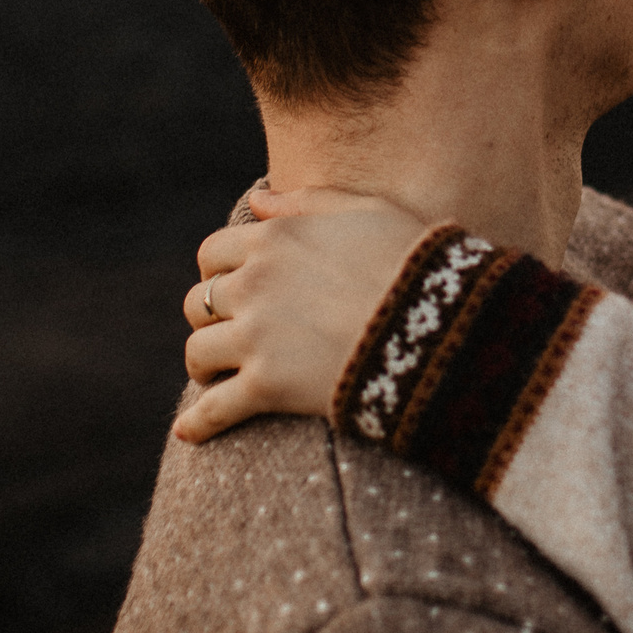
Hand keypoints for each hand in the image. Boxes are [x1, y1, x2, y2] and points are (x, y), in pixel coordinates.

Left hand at [173, 185, 432, 443]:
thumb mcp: (367, 211)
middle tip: (228, 334)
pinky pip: (214, 409)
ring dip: (204, 366)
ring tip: (217, 377)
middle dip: (209, 318)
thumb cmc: (414, 262)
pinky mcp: (266, 386)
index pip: (213, 252)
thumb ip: (307, 201)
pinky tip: (190, 433)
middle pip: (198, 302)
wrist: (442, 324)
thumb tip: (257, 200)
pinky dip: (199, 423)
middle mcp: (255, 283)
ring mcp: (256, 335)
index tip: (231, 289)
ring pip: (197, 352)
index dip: (218, 272)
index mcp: (275, 239)